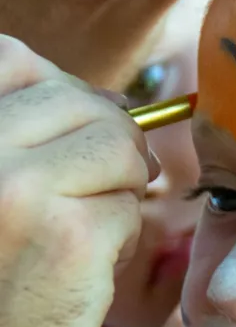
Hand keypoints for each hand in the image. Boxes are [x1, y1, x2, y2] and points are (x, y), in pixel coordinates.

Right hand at [0, 36, 157, 326]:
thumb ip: (22, 133)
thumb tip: (112, 99)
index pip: (11, 57)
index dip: (57, 91)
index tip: (70, 136)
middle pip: (79, 100)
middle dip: (104, 143)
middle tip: (92, 196)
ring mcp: (14, 187)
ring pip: (118, 144)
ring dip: (118, 187)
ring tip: (80, 234)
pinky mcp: (69, 234)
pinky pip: (132, 201)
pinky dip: (122, 235)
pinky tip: (83, 269)